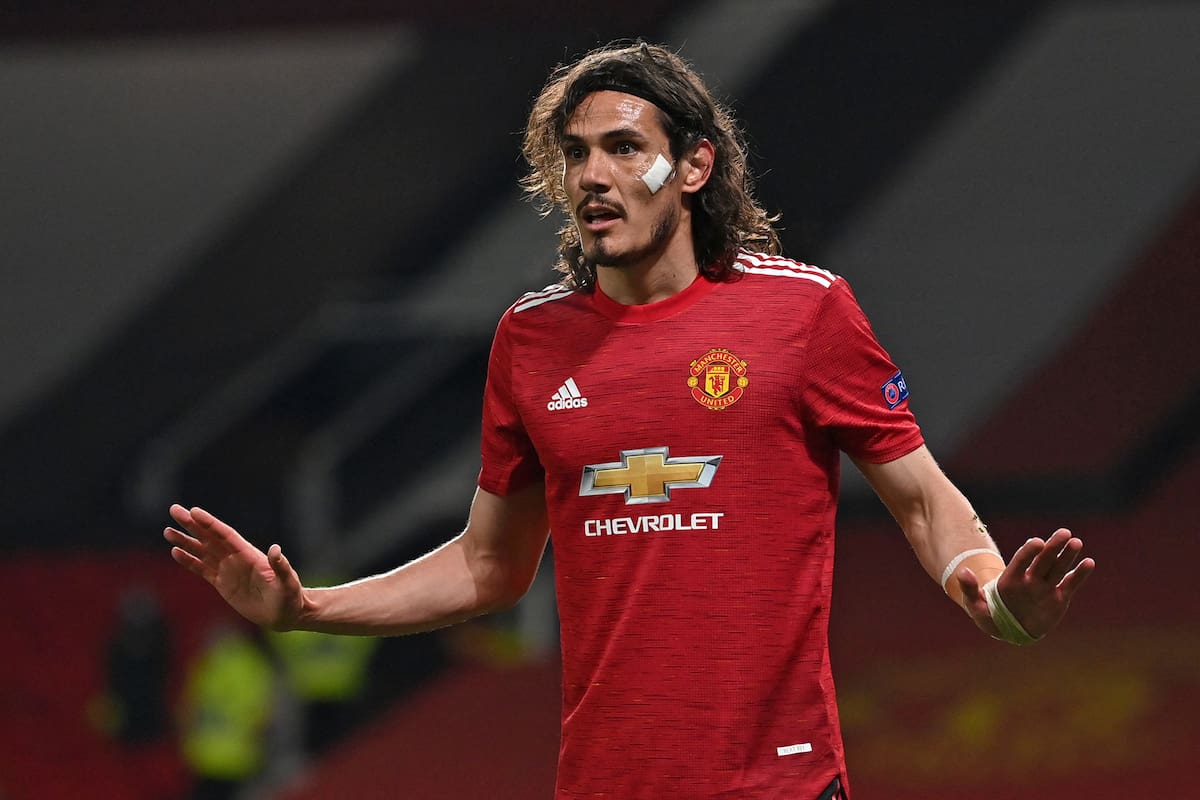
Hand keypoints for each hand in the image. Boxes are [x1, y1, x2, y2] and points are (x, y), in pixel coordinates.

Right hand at [164, 504, 304, 630]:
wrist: (285, 614)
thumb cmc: (289, 597)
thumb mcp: (287, 581)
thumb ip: (280, 566)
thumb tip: (275, 549)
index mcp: (249, 554)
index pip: (225, 534)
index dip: (210, 523)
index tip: (194, 511)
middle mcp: (236, 558)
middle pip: (210, 537)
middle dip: (192, 524)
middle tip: (174, 510)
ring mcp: (228, 570)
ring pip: (202, 551)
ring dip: (186, 541)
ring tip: (168, 531)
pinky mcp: (222, 583)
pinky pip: (202, 569)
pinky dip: (189, 561)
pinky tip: (176, 552)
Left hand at [958, 528, 1094, 639]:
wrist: (1007, 628)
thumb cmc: (989, 614)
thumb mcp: (975, 605)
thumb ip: (970, 589)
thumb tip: (962, 573)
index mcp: (1010, 580)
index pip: (1021, 562)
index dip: (1028, 552)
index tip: (1037, 542)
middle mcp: (1029, 579)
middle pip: (1042, 560)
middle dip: (1053, 547)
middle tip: (1064, 533)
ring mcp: (1044, 587)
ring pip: (1057, 568)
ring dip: (1067, 556)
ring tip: (1076, 542)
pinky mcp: (1058, 598)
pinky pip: (1070, 584)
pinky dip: (1079, 575)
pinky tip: (1089, 563)